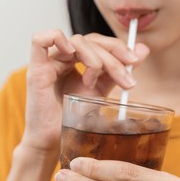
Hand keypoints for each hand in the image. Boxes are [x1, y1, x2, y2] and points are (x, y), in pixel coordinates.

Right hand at [21, 30, 149, 151]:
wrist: (54, 141)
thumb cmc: (71, 119)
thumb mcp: (100, 91)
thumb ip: (118, 71)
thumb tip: (143, 50)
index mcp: (77, 61)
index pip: (99, 42)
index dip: (118, 47)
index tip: (135, 62)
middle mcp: (63, 58)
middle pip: (91, 40)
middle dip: (113, 56)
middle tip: (126, 78)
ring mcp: (50, 62)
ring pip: (76, 41)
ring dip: (94, 58)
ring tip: (93, 83)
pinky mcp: (36, 70)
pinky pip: (40, 40)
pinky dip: (58, 39)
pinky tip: (71, 54)